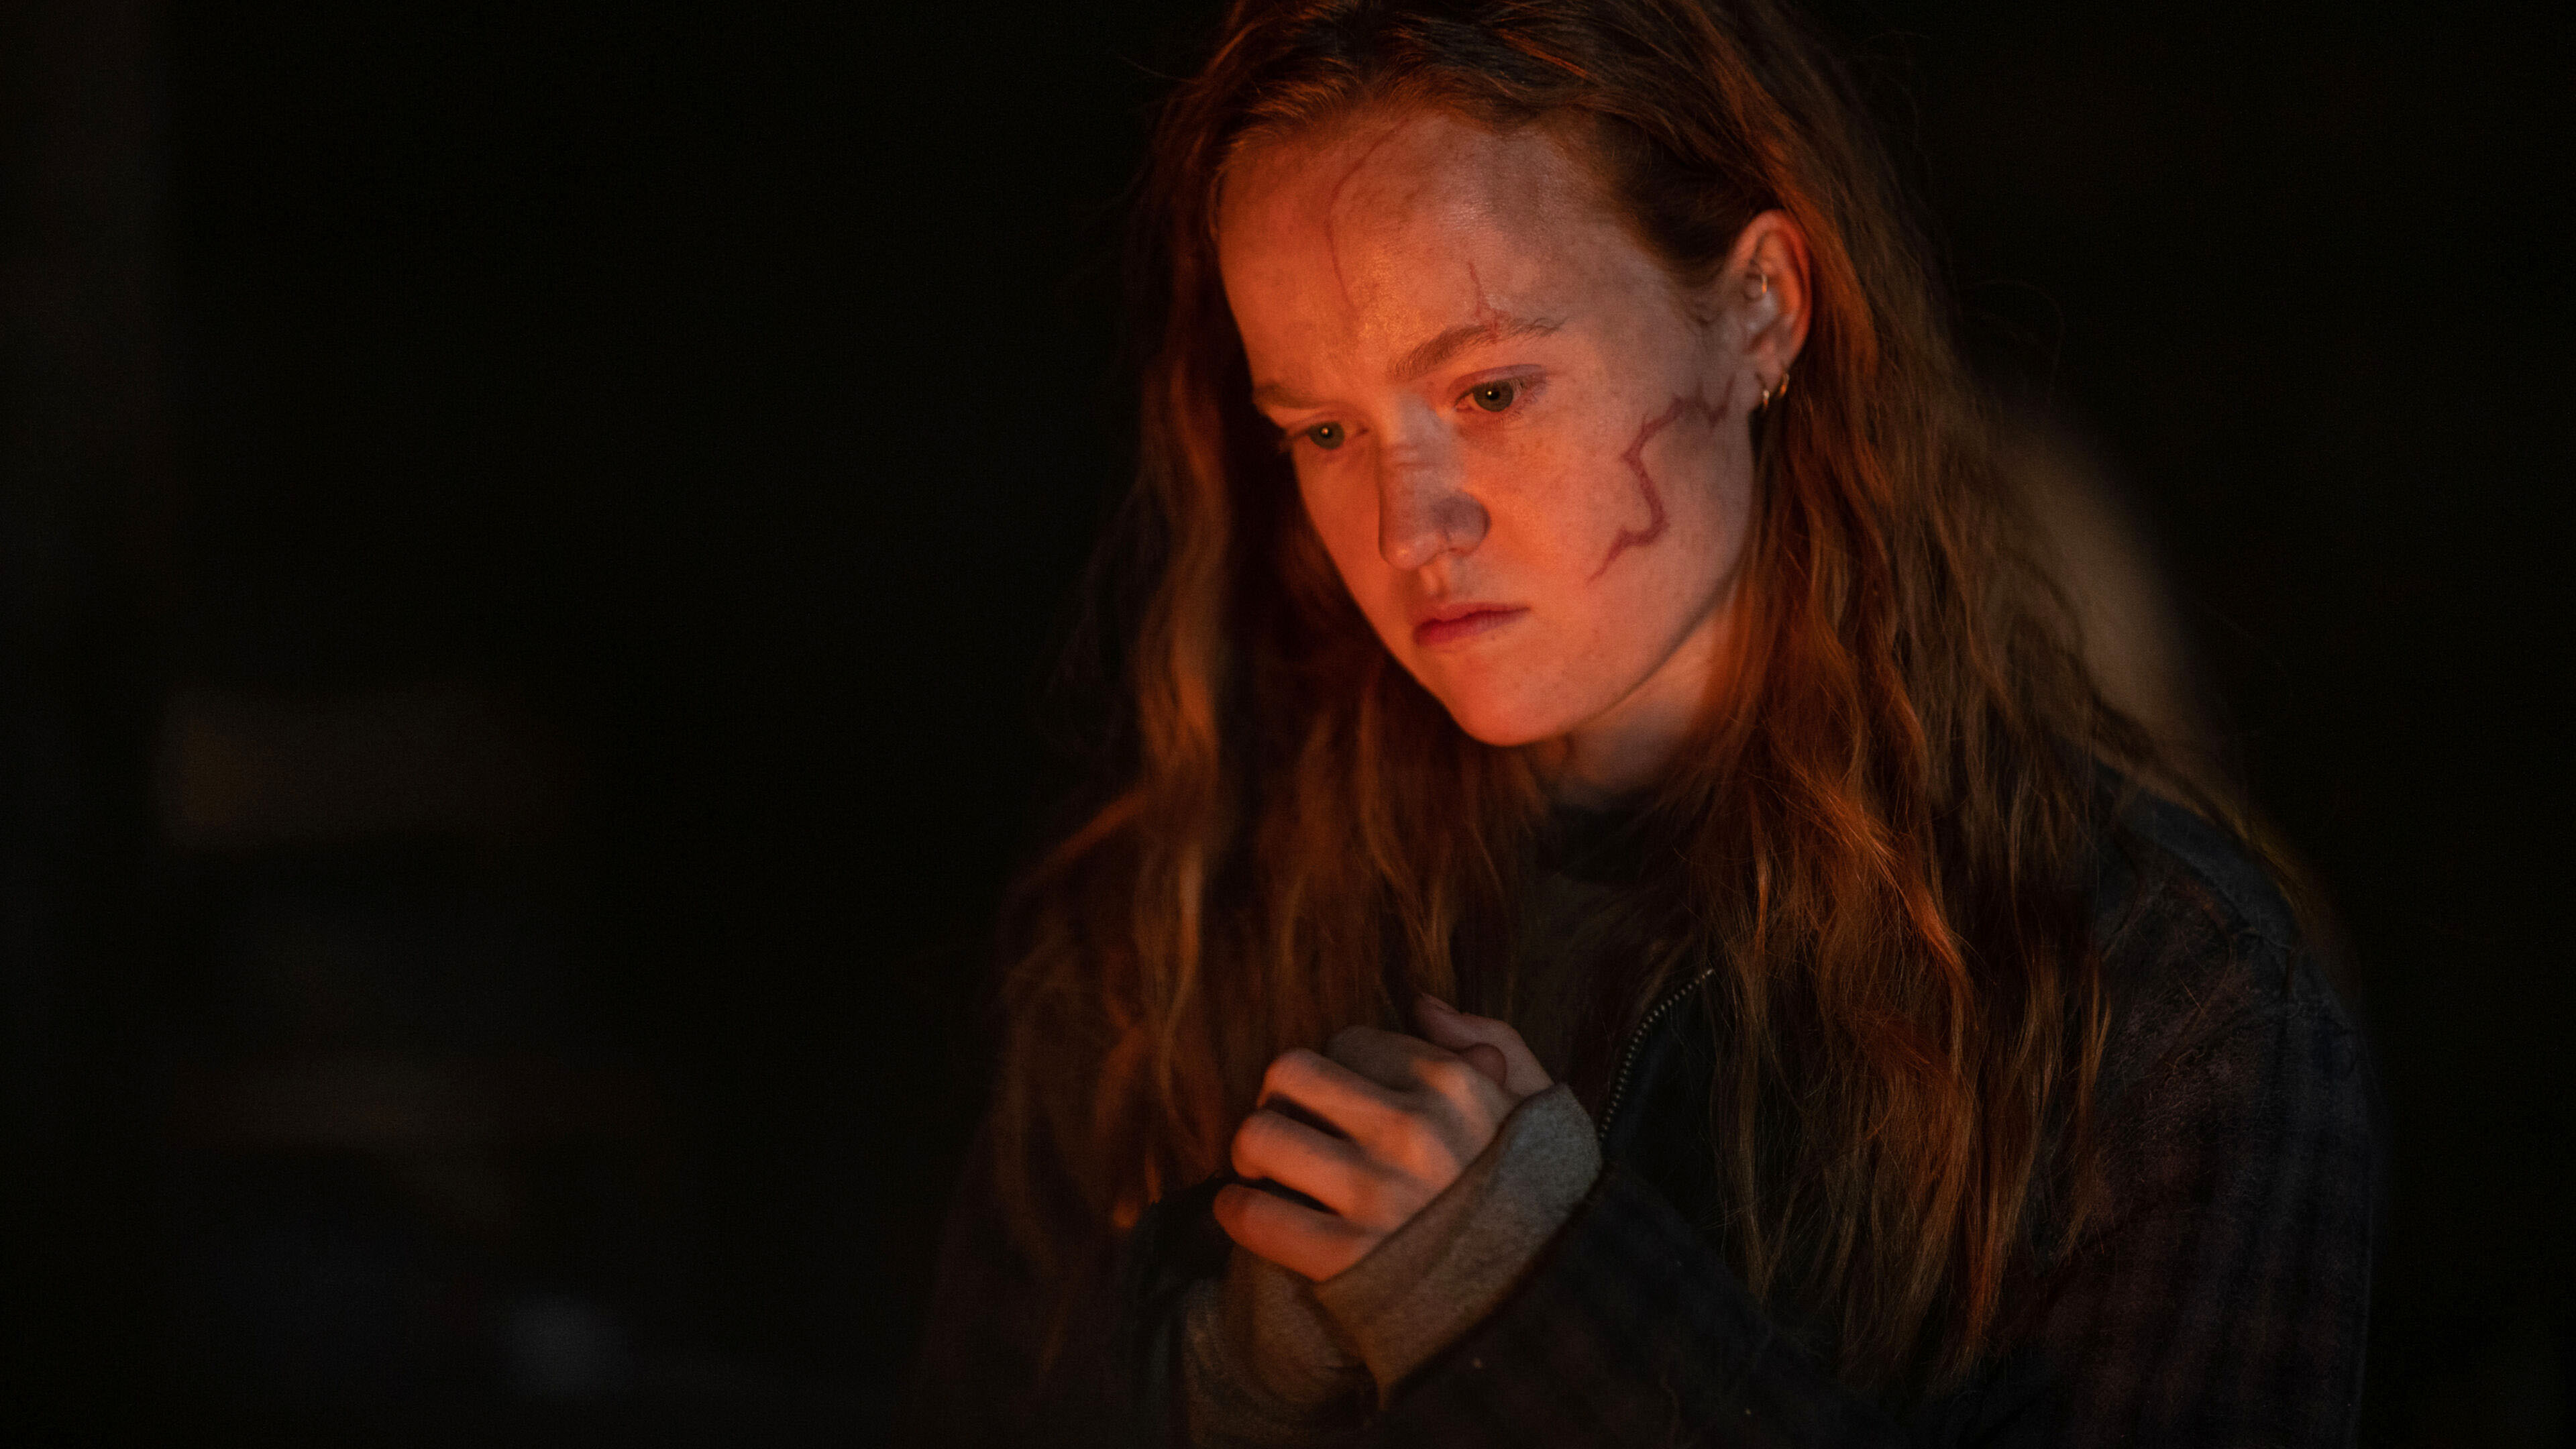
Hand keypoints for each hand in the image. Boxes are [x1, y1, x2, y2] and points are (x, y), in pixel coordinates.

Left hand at [1213, 995, 1551, 1280]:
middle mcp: (1411, 1131)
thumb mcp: (1537, 1104)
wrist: (1542, 1302)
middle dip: (1279, 1096)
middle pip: (1289, 1072)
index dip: (1338, 1070)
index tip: (1342, 1103)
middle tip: (1287, 1125)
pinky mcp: (1345, 1259)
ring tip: (1265, 1170)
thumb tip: (1423, 1005)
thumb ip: (1490, 1039)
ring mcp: (1377, 1195)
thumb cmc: (1536, 1197)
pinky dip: (1236, 1211)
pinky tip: (1248, 1212)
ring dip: (1251, 1151)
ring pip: (1260, 1135)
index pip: (1348, 1041)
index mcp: (1454, 1085)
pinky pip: (1255, 1215)